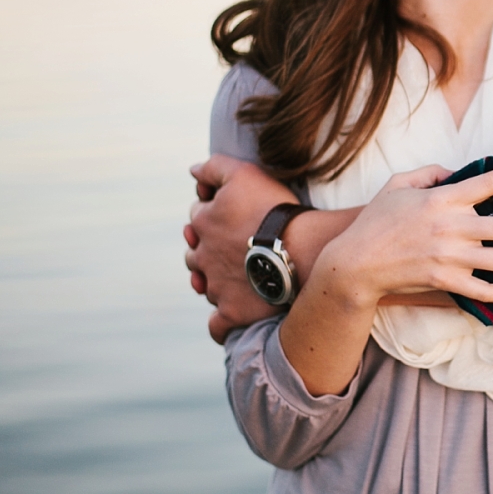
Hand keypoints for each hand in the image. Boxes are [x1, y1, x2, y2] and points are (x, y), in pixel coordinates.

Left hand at [185, 155, 296, 344]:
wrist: (300, 248)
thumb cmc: (275, 209)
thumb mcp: (244, 174)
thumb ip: (214, 168)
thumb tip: (191, 171)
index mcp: (204, 223)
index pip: (198, 215)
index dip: (214, 212)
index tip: (235, 214)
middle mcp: (203, 256)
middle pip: (196, 252)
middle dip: (208, 249)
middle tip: (234, 247)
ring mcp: (216, 286)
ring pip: (205, 285)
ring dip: (213, 281)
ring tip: (236, 277)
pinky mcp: (232, 312)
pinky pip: (217, 325)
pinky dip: (220, 323)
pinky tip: (228, 317)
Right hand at [311, 160, 492, 309]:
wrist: (355, 264)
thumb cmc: (376, 221)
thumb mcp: (397, 184)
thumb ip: (430, 172)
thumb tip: (455, 170)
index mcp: (443, 199)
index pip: (490, 183)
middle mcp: (452, 228)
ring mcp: (450, 258)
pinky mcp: (445, 283)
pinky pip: (485, 291)